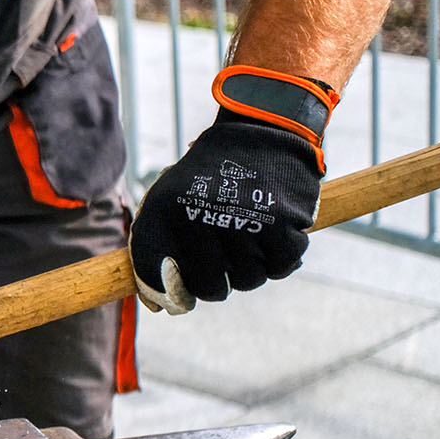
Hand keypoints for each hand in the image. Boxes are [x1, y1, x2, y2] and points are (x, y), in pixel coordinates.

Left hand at [131, 65, 335, 313]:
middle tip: (226, 258)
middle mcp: (201, 216)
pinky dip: (282, 258)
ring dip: (252, 267)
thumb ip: (155, 251)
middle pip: (210, 288)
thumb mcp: (168, 200)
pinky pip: (282, 267)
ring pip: (249, 281)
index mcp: (164, 211)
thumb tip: (159, 307)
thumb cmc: (209, 179)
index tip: (183, 290)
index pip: (158, 278)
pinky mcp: (284, 221)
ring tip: (249, 234)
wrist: (261, 131)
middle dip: (218, 282)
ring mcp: (244, 219)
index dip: (172, 293)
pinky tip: (276, 232)